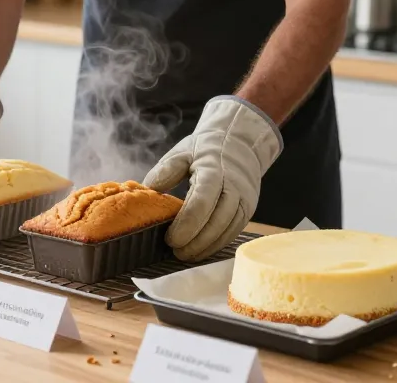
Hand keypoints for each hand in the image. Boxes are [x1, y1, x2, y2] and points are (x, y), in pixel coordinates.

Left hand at [143, 97, 282, 260]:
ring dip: (207, 246)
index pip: (202, 201)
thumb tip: (148, 192)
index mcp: (214, 170)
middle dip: (196, 241)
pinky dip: (218, 243)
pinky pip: (234, 231)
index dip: (187, 224)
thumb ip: (165, 172)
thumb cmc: (205, 149)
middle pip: (217, 220)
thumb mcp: (183, 152)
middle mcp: (234, 186)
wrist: (240, 142)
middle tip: (176, 252)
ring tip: (186, 254)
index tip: (170, 239)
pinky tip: (202, 250)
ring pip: (228, 230)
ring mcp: (245, 199)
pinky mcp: (248, 209)